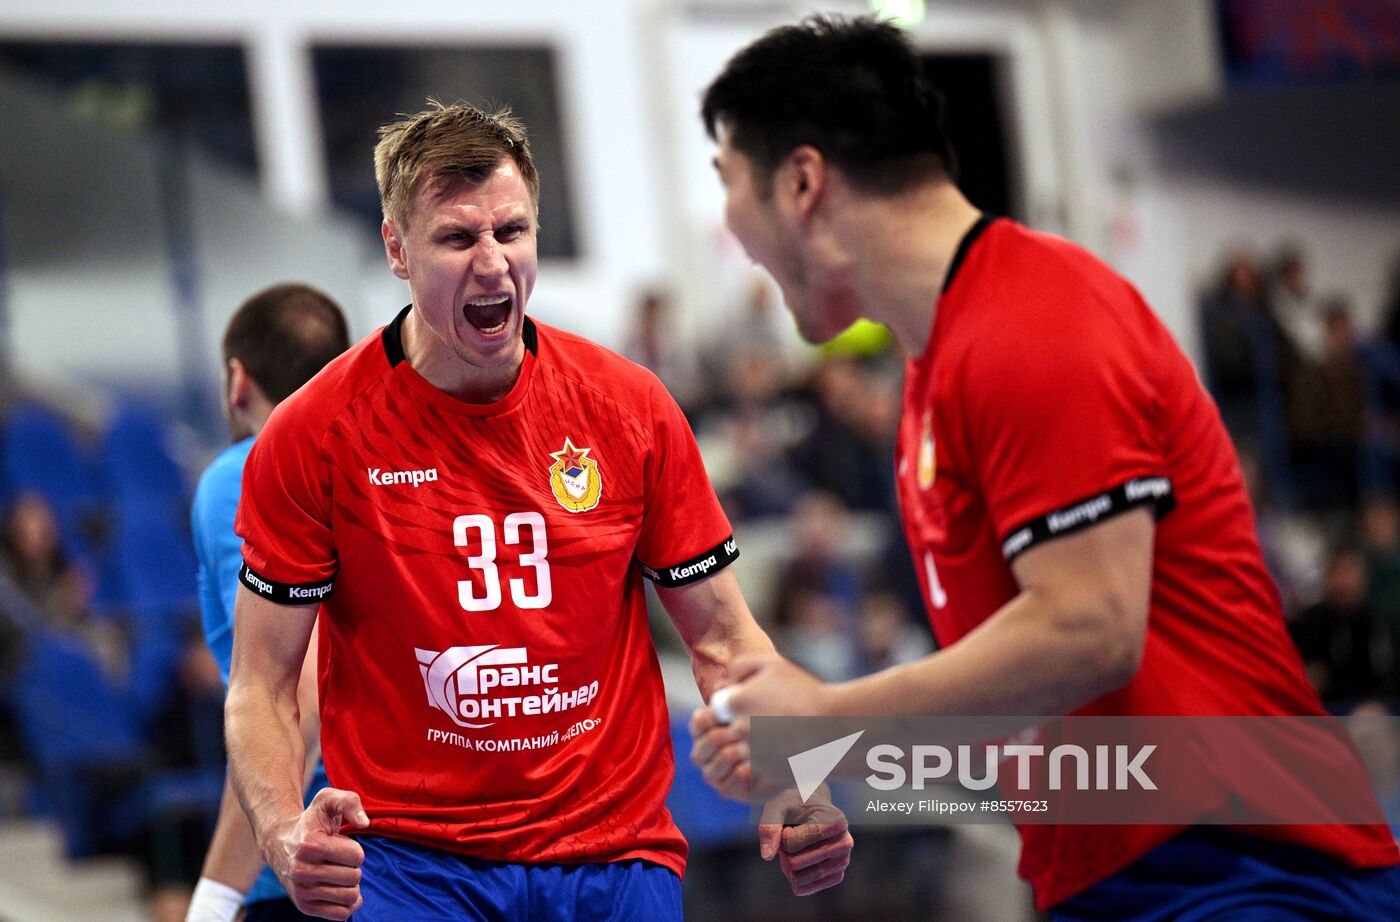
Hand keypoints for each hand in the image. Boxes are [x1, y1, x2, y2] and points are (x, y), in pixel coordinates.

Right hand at [263, 788, 369, 919]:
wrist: (281, 843)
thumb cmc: (311, 821)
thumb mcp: (327, 800)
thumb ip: (349, 801)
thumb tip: (364, 823)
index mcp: (310, 846)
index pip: (356, 856)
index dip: (354, 849)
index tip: (339, 844)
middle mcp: (301, 871)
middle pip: (355, 877)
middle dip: (353, 866)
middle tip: (337, 859)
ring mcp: (301, 892)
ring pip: (350, 898)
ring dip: (351, 884)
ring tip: (338, 872)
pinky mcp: (304, 907)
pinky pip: (341, 915)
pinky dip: (347, 904)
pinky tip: (339, 888)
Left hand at [690, 655, 834, 800]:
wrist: (834, 724)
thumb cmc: (804, 691)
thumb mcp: (773, 664)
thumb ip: (741, 666)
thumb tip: (727, 681)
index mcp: (736, 702)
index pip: (718, 707)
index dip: (733, 704)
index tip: (751, 703)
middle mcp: (739, 729)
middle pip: (728, 729)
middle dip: (741, 725)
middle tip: (766, 719)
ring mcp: (751, 753)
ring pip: (740, 750)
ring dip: (752, 743)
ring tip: (777, 734)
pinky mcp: (765, 772)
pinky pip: (755, 766)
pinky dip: (765, 758)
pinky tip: (784, 747)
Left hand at [759, 788, 853, 895]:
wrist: (812, 809)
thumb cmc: (795, 805)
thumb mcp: (778, 807)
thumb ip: (769, 827)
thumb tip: (767, 856)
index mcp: (835, 821)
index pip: (792, 843)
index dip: (782, 835)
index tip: (790, 824)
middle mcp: (844, 842)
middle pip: (796, 862)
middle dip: (784, 852)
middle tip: (790, 837)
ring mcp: (842, 861)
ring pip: (799, 878)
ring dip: (788, 865)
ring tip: (793, 848)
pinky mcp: (836, 876)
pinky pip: (805, 888)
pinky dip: (794, 877)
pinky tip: (798, 861)